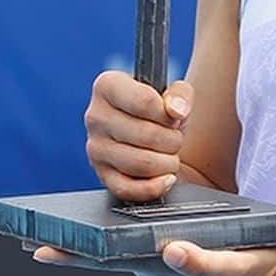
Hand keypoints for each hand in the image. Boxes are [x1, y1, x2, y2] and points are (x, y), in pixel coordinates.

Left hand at [32, 241, 275, 275]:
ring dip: (87, 239)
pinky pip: (137, 235)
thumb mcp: (234, 266)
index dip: (76, 256)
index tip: (41, 250)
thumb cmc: (254, 269)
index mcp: (165, 263)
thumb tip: (169, 253)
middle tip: (28, 239)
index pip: (110, 261)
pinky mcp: (178, 241)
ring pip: (117, 246)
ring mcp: (166, 251)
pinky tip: (105, 223)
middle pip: (104, 254)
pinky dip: (114, 229)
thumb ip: (204, 262)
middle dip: (69, 247)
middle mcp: (158, 257)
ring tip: (58, 228)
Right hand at [84, 71, 193, 200]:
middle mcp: (96, 116)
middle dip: (173, 139)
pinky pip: (127, 189)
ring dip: (167, 162)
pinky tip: (166, 178)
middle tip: (175, 137)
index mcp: (108, 86)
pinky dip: (154, 187)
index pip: (143, 101)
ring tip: (169, 154)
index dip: (168, 113)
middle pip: (146, 135)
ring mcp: (96, 148)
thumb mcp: (173, 93)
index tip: (174, 116)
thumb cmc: (159, 111)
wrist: (150, 133)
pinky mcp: (101, 175)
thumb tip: (177, 110)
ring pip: (140, 164)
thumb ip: (180, 94)